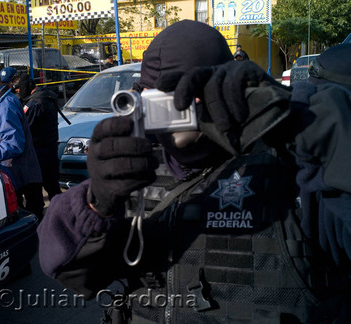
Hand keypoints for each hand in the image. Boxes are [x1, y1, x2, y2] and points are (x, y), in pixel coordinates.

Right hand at [87, 116, 158, 216]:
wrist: (104, 192)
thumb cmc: (113, 161)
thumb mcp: (113, 146)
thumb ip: (125, 134)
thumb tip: (141, 118)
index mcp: (96, 141)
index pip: (101, 128)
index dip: (117, 125)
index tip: (131, 124)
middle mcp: (95, 157)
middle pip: (111, 146)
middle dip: (134, 145)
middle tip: (148, 146)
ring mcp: (100, 175)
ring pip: (121, 166)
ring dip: (143, 162)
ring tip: (153, 162)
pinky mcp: (110, 191)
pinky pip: (129, 183)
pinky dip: (144, 178)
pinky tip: (150, 174)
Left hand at [156, 61, 289, 153]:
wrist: (278, 115)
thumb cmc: (242, 119)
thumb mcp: (218, 125)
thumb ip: (200, 129)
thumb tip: (179, 142)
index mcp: (204, 84)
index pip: (183, 77)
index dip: (170, 80)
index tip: (157, 87)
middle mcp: (214, 73)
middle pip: (193, 74)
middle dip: (183, 88)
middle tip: (179, 107)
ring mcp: (230, 70)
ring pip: (214, 85)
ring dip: (217, 109)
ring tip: (226, 127)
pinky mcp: (247, 69)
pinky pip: (233, 83)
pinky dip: (233, 102)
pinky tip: (240, 116)